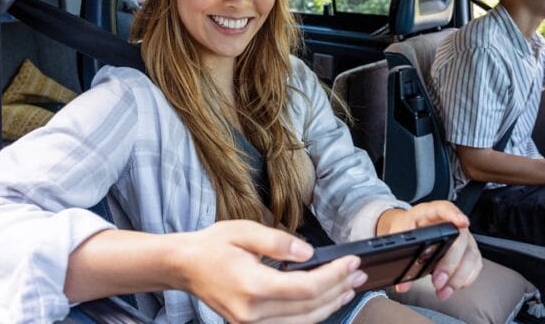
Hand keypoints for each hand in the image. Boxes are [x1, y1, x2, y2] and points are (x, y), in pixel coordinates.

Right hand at [173, 220, 367, 322]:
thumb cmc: (213, 246)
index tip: (351, 261)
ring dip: (331, 305)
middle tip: (358, 273)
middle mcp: (253, 313)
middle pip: (309, 307)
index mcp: (252, 286)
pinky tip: (325, 301)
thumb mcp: (244, 231)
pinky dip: (312, 314)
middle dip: (338, 289)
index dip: (334, 275)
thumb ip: (278, 242)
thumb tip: (309, 253)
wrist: (186, 266)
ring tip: (349, 287)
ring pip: (304, 322)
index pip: (306, 288)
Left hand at [376, 201, 481, 299]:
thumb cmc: (408, 226)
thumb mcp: (399, 233)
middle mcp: (451, 222)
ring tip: (443, 290)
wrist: (413, 226)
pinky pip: (475, 265)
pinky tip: (453, 286)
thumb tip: (402, 284)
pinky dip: (465, 278)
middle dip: (449, 263)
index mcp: (430, 212)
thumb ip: (399, 254)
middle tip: (438, 280)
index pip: (444, 208)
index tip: (462, 222)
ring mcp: (463, 236)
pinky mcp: (468, 250)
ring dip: (458, 276)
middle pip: (459, 239)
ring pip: (470, 254)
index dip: (454, 214)